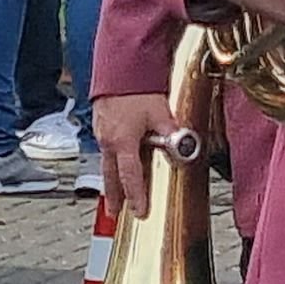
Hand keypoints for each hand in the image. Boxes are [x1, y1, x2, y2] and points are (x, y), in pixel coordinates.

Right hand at [92, 93, 175, 219]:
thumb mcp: (160, 111)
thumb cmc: (137, 89)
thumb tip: (183, 146)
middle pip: (111, 176)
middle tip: (116, 214)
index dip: (135, 195)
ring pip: (106, 164)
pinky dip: (110, 163)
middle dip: (114, 196)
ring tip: (114, 195)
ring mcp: (102, 133)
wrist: (118, 69)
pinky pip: (106, 151)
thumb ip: (170, 132)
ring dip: (110, 181)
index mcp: (122, 142)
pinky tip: (115, 165)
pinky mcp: (101, 125)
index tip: (139, 211)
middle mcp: (108, 141)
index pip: (130, 176)